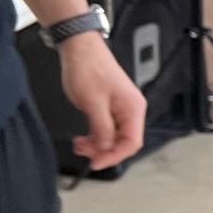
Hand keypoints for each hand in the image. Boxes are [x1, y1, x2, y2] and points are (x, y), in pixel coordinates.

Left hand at [60, 34, 145, 169]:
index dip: (114, 156)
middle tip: (84, 153)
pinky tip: (83, 137)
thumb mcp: (92, 102)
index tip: (96, 163)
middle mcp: (130, 110)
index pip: (132, 142)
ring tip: (80, 145)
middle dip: (104, 150)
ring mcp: (120, 109)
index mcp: (133, 108)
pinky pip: (106, 129)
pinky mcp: (109, 107)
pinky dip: (94, 136)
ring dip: (97, 145)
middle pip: (124, 141)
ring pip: (113, 137)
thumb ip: (101, 128)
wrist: (80, 49)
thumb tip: (105, 148)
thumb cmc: (89, 68)